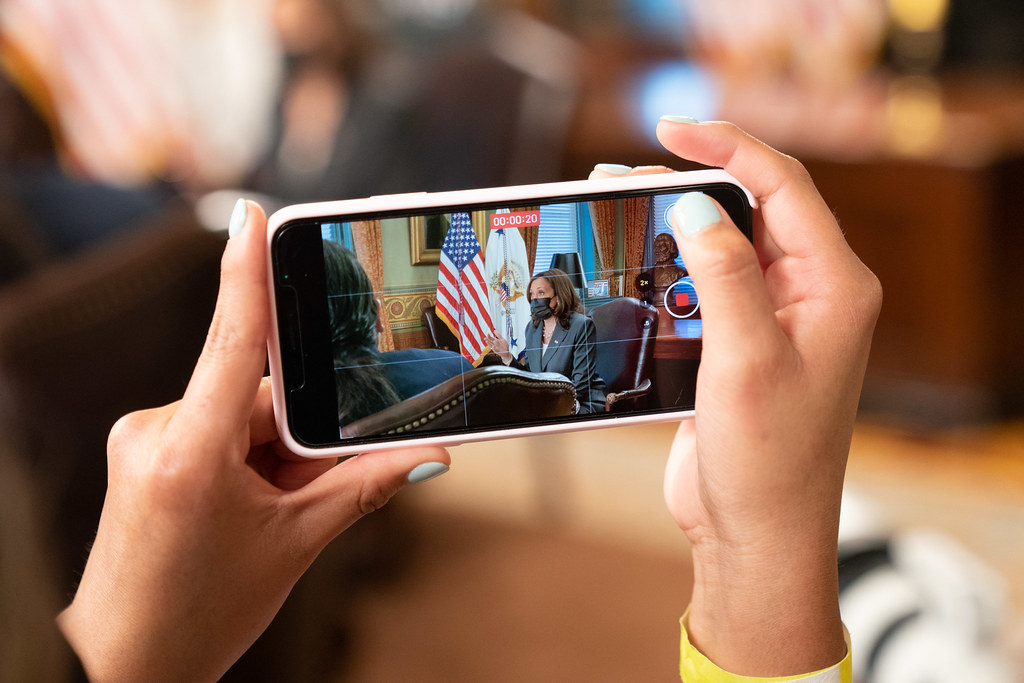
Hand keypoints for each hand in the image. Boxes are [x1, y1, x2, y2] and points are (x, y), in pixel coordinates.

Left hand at [57, 200, 450, 681]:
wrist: (127, 665)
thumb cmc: (201, 613)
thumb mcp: (296, 544)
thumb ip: (364, 487)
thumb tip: (429, 456)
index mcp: (191, 452)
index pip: (230, 341)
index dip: (244, 272)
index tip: (250, 216)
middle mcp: (156, 433)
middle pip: (255, 395)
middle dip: (294, 435)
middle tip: (304, 489)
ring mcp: (144, 443)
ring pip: (237, 417)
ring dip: (272, 453)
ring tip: (273, 513)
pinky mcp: (144, 455)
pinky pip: (212, 431)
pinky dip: (246, 459)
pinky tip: (250, 507)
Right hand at [484, 330, 512, 362]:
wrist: (507, 352)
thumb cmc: (505, 346)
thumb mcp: (502, 339)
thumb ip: (498, 335)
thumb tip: (494, 330)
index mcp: (496, 341)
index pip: (492, 338)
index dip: (489, 336)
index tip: (487, 334)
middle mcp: (495, 344)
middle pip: (490, 341)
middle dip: (488, 339)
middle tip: (485, 337)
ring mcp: (495, 347)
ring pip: (490, 344)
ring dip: (488, 343)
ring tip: (486, 341)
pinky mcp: (495, 350)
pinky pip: (493, 349)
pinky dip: (493, 347)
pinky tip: (492, 346)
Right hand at [593, 121, 880, 674]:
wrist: (756, 533)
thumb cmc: (767, 459)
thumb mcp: (745, 360)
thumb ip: (724, 276)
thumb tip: (695, 208)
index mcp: (834, 287)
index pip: (784, 187)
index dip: (729, 148)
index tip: (671, 131)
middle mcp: (810, 295)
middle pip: (752, 209)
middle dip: (693, 184)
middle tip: (626, 177)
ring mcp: (775, 320)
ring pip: (725, 247)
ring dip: (677, 228)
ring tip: (622, 210)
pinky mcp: (741, 346)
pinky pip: (707, 288)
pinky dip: (671, 271)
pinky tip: (636, 267)